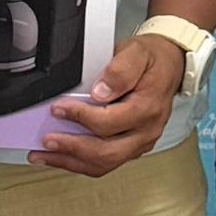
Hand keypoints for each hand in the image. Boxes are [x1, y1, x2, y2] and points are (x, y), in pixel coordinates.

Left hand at [34, 28, 184, 177]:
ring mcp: (140, 142)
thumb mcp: (137, 52)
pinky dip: (80, 163)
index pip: (108, 122)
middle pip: (106, 153)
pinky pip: (106, 162)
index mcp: (147, 108)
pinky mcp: (133, 147)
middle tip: (47, 140)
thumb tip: (100, 91)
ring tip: (44, 156)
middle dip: (72, 148)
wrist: (171, 65)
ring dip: (71, 162)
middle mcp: (146, 130)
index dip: (80, 117)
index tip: (58, 109)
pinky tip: (61, 157)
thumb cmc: (152, 60)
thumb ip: (120, 70)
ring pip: (104, 164)